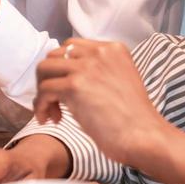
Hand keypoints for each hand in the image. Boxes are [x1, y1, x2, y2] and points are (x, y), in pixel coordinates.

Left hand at [34, 39, 170, 166]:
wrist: (143, 136)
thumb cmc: (134, 119)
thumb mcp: (120, 81)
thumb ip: (98, 72)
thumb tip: (67, 79)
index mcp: (113, 49)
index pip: (73, 47)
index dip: (63, 69)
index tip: (67, 91)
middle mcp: (99, 52)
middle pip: (55, 55)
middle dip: (50, 79)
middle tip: (57, 104)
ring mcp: (86, 67)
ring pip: (44, 69)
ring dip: (43, 92)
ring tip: (53, 113)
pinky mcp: (75, 85)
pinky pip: (43, 90)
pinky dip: (41, 106)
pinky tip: (51, 120)